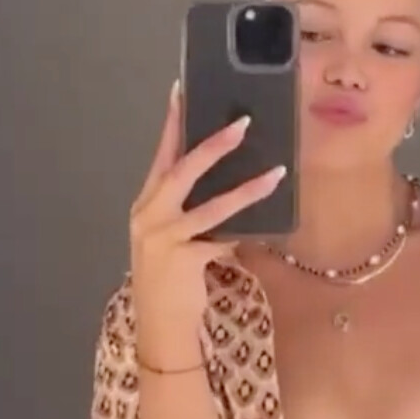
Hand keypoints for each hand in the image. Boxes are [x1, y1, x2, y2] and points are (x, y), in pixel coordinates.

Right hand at [129, 82, 285, 369]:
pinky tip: (265, 226)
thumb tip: (229, 187)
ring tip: (274, 171)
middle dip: (211, 145)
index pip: (160, 156)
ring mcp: (162, 238)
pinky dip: (242, 229)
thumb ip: (192, 212)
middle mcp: (148, 215)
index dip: (172, 124)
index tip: (181, 90)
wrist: (159, 328)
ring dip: (245, 187)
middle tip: (241, 122)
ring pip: (209, 205)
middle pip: (180, 170)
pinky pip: (220, 237)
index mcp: (145, 205)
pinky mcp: (182, 259)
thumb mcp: (172, 240)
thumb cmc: (169, 281)